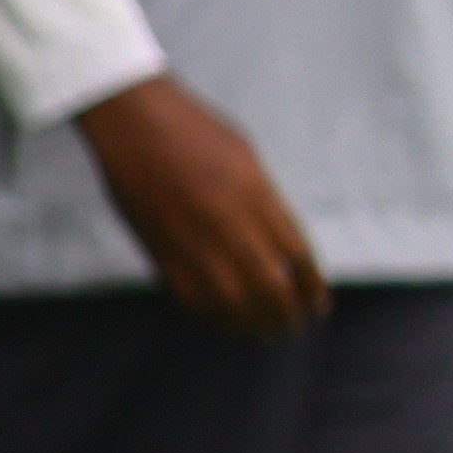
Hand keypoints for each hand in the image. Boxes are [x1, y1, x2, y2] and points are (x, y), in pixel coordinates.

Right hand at [73, 75, 329, 334]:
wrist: (134, 121)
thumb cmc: (195, 130)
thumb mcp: (247, 159)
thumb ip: (265, 203)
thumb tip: (280, 246)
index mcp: (257, 196)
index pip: (297, 256)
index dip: (311, 286)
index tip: (318, 304)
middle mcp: (229, 223)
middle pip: (271, 287)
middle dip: (288, 312)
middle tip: (296, 325)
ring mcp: (192, 239)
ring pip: (232, 301)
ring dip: (255, 322)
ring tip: (268, 331)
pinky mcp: (159, 250)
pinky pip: (192, 297)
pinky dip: (215, 315)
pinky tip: (228, 321)